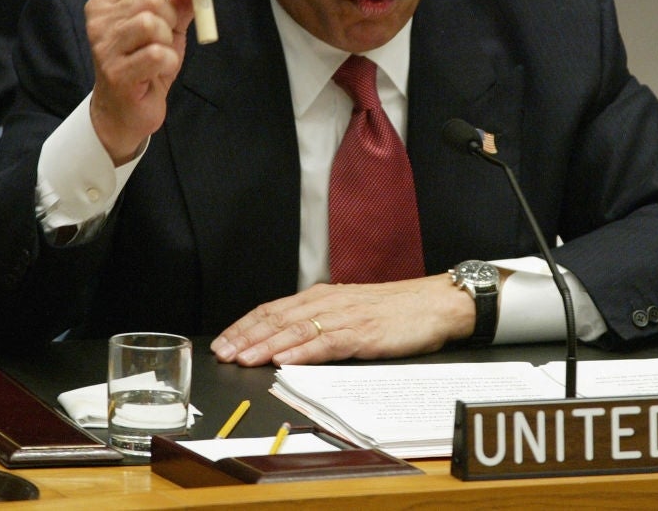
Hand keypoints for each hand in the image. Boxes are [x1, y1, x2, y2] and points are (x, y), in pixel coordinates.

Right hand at [85, 0, 216, 163]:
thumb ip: (184, 0)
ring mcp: (103, 47)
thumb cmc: (146, 64)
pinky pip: (157, 54)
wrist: (127, 112)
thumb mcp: (168, 27)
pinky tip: (158, 72)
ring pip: (151, 24)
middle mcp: (99, 21)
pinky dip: (169, 62)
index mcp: (107, 2)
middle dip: (170, 17)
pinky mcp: (115, 72)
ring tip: (158, 56)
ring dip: (167, 41)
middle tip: (166, 38)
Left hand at [210, 274, 475, 365]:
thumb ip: (324, 322)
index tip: (222, 341)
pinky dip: (302, 352)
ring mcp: (345, 317)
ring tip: (242, 359)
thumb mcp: (353, 310)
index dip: (245, 326)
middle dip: (246, 336)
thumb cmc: (398, 310)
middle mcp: (329, 303)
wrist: (436, 303)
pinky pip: (326, 343)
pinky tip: (285, 362)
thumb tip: (290, 342)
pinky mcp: (363, 333)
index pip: (274, 309)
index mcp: (324, 297)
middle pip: (278, 319)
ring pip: (296, 330)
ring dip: (266, 345)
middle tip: (221, 353)